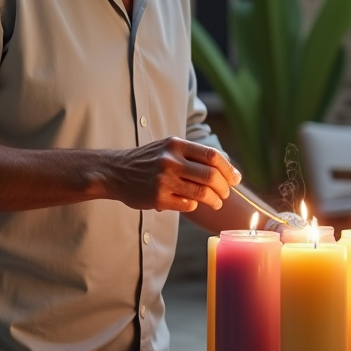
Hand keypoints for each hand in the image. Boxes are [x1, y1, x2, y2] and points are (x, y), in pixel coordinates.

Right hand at [101, 137, 240, 212]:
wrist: (114, 171)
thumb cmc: (148, 160)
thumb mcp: (168, 148)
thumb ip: (193, 155)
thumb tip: (228, 171)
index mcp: (176, 144)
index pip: (212, 156)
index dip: (229, 169)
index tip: (236, 179)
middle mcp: (170, 160)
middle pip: (211, 176)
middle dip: (224, 187)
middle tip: (226, 194)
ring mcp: (164, 180)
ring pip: (202, 193)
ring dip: (215, 200)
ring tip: (216, 202)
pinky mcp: (158, 198)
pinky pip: (188, 205)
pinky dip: (195, 205)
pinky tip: (192, 203)